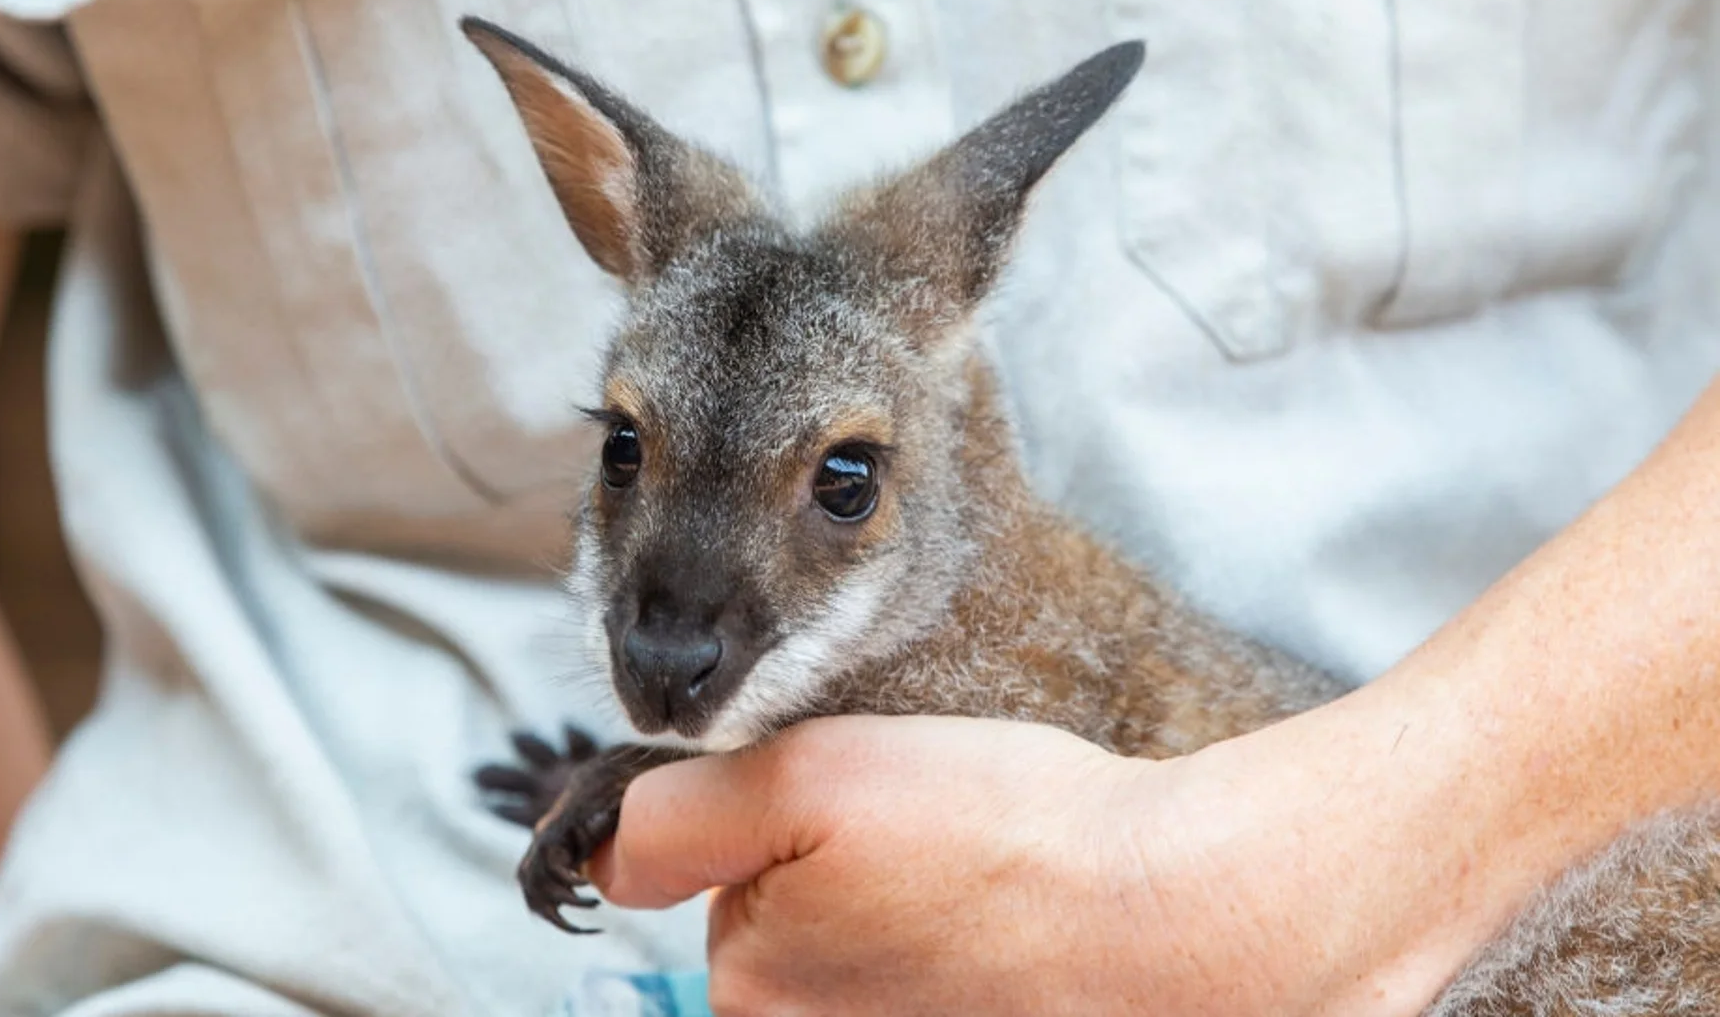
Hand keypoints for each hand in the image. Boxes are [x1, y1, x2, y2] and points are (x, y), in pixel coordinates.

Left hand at [587, 715, 1311, 1016]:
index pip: (708, 915)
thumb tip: (597, 862)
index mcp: (752, 998)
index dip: (760, 849)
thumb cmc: (1005, 840)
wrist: (1175, 912)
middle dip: (828, 878)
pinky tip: (999, 925)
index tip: (840, 830)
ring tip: (970, 880)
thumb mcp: (809, 777)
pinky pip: (918, 983)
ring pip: (854, 964)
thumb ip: (673, 818)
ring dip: (896, 914)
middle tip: (919, 837)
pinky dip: (948, 953)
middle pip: (777, 945)